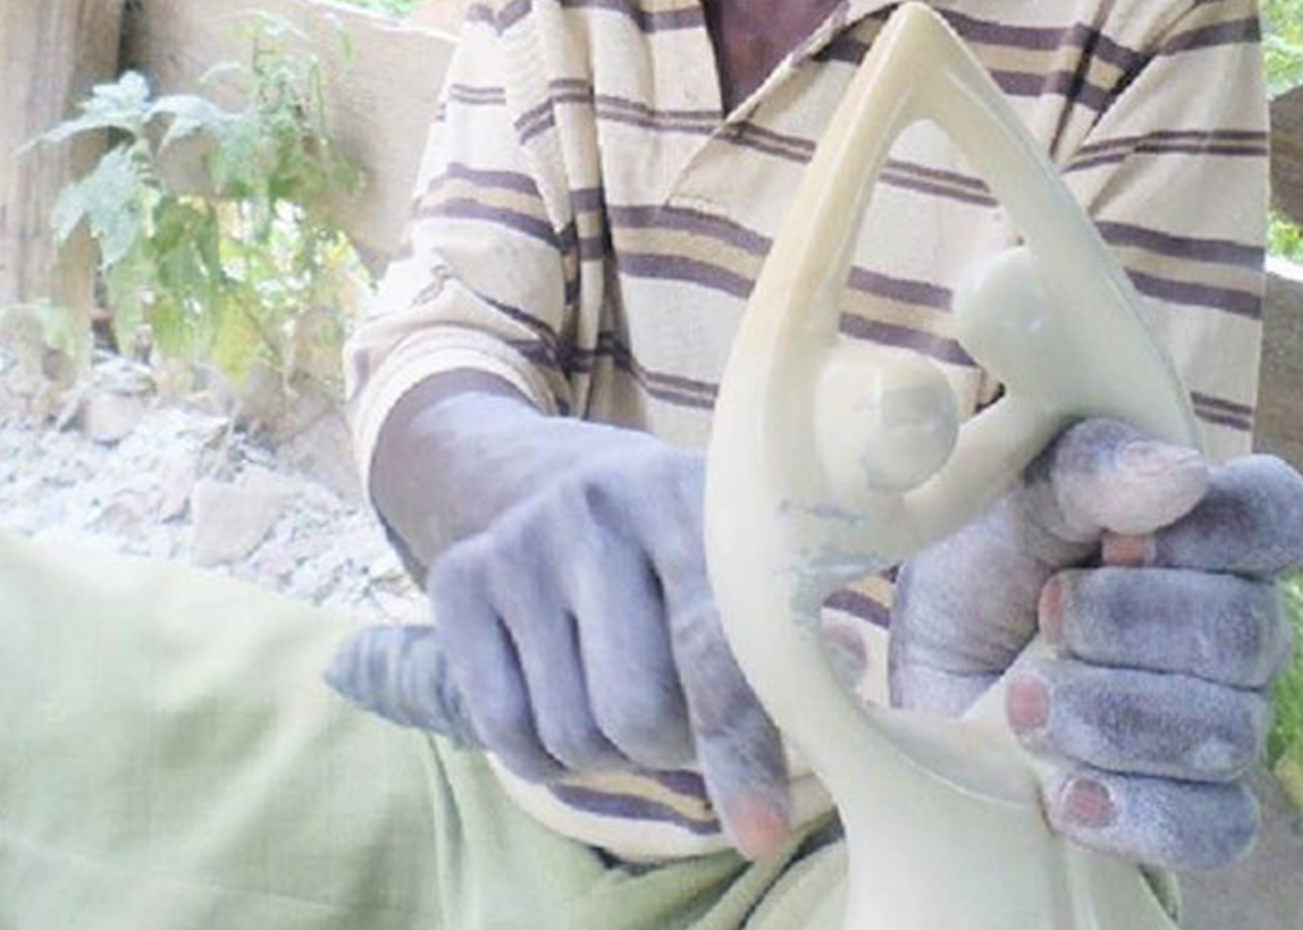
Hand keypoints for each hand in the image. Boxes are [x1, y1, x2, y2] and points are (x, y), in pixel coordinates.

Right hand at [426, 429, 790, 856]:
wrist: (551, 472)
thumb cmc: (679, 534)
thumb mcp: (738, 543)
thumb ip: (792, 611)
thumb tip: (844, 672)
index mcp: (685, 493)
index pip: (714, 643)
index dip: (740, 745)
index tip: (759, 830)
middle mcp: (596, 506)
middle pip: (638, 711)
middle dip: (675, 749)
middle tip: (688, 721)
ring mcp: (519, 542)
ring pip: (574, 735)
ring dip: (614, 753)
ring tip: (628, 693)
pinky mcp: (457, 581)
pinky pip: (508, 735)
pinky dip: (547, 756)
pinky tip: (567, 698)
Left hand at [889, 416, 1302, 870]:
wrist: (930, 661)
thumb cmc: (985, 556)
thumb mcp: (1016, 491)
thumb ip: (1093, 470)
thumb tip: (1184, 474)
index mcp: (1210, 526)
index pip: (1281, 517)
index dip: (1217, 532)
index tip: (1119, 542)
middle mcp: (1237, 621)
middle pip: (1246, 634)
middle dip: (1130, 626)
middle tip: (1045, 615)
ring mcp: (1225, 720)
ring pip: (1228, 734)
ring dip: (1112, 716)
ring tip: (1024, 701)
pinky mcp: (1191, 806)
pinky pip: (1214, 828)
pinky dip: (1136, 812)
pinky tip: (1065, 794)